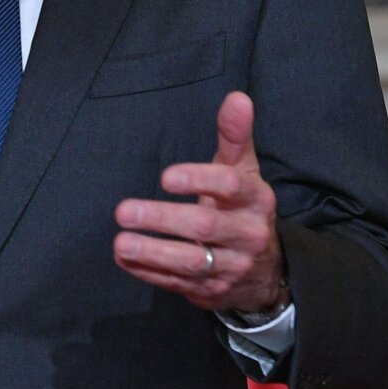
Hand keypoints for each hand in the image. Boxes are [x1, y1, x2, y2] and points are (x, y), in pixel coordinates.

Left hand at [112, 91, 288, 313]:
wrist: (266, 272)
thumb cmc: (243, 208)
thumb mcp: (244, 171)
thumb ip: (235, 136)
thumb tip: (237, 97)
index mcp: (256, 199)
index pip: (231, 186)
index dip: (199, 179)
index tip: (166, 177)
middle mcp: (247, 234)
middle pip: (205, 225)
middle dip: (163, 219)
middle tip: (124, 211)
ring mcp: (230, 266)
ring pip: (191, 261)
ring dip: (153, 252)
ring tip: (121, 242)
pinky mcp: (210, 291)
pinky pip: (177, 282)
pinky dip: (149, 272)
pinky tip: (124, 258)